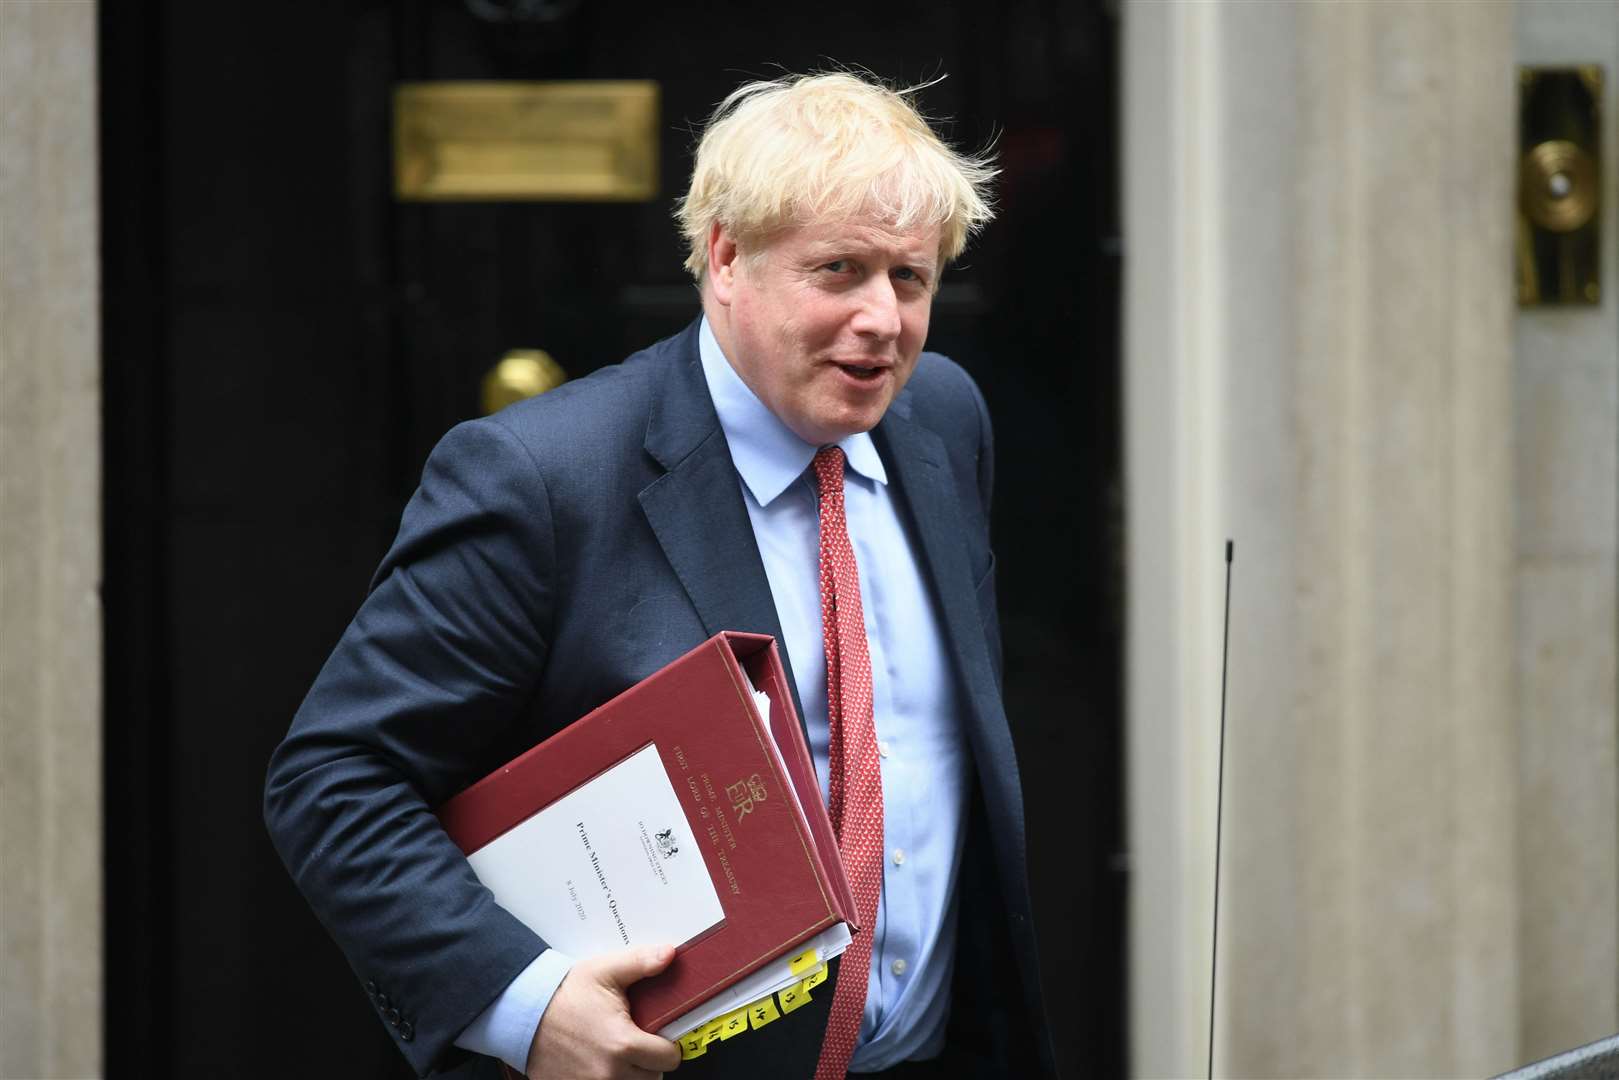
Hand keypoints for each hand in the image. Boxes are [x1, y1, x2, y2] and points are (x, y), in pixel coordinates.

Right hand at [526, 944, 682, 1079]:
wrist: (523, 1012)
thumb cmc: (563, 994)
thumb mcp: (605, 971)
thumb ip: (641, 963)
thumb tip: (669, 955)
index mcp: (623, 1044)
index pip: (669, 1059)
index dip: (668, 1045)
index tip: (659, 1035)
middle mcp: (609, 1073)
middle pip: (652, 1077)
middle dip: (650, 1060)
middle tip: (637, 1040)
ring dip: (631, 1073)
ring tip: (618, 1052)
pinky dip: (608, 1079)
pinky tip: (600, 1062)